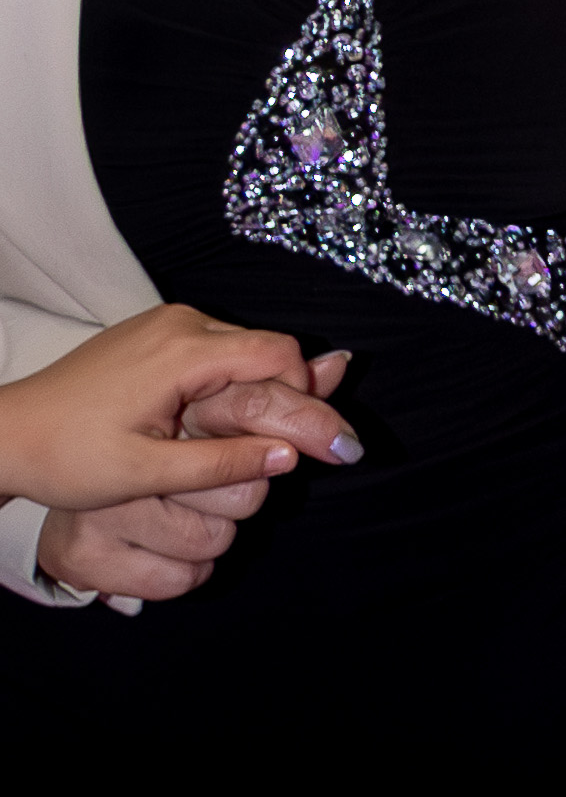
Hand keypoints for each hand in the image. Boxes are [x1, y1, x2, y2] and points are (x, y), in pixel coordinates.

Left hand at [0, 307, 360, 562]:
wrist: (6, 434)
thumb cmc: (66, 456)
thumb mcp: (145, 473)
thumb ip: (223, 464)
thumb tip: (290, 457)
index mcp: (181, 351)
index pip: (278, 353)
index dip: (303, 395)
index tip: (304, 442)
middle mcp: (179, 323)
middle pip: (264, 348)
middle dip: (282, 395)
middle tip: (285, 450)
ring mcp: (163, 324)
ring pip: (240, 348)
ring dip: (251, 390)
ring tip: (242, 441)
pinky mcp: (152, 334)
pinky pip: (211, 349)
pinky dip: (225, 382)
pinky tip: (210, 422)